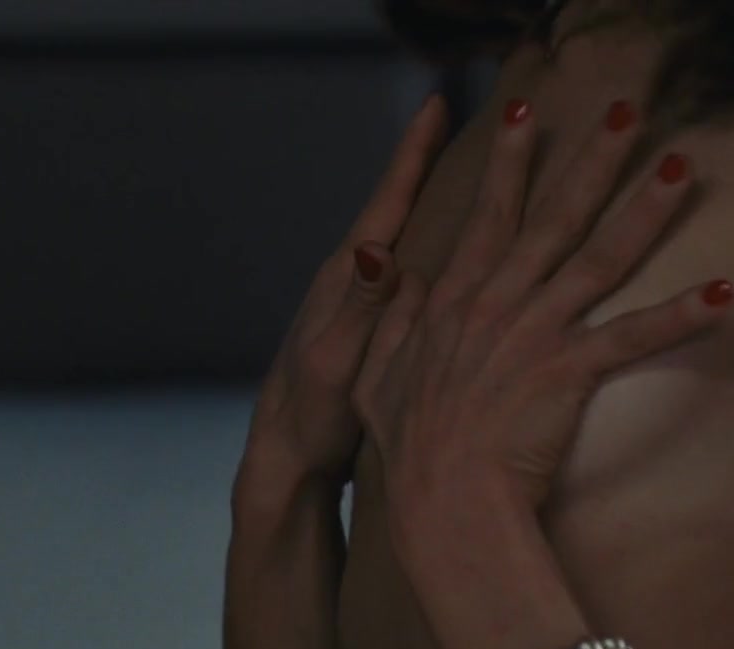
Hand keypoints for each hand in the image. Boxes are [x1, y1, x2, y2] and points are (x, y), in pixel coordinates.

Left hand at [235, 96, 449, 513]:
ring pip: (392, 235)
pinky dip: (418, 243)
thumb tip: (377, 248)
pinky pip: (397, 269)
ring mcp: (351, 303)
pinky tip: (432, 249)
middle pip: (389, 207)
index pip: (385, 204)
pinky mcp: (360, 326)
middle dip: (418, 162)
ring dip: (418, 198)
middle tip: (449, 117)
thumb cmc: (311, 417)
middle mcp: (346, 282)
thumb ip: (358, 308)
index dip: (411, 155)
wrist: (285, 459)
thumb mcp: (335, 364)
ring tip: (449, 167)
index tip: (435, 104)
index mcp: (345, 282)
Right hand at [352, 99, 733, 529]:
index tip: (523, 113)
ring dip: (643, 211)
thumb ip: (389, 318)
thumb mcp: (375, 375)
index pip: (486, 217)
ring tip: (682, 169)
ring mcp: (536, 334)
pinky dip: (681, 316)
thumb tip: (398, 270)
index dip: (506, 162)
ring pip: (599, 260)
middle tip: (624, 112)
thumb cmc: (411, 445)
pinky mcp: (568, 372)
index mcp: (455, 300)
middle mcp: (498, 303)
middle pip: (551, 218)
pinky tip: (725, 291)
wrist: (444, 498)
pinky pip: (633, 337)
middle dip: (589, 161)